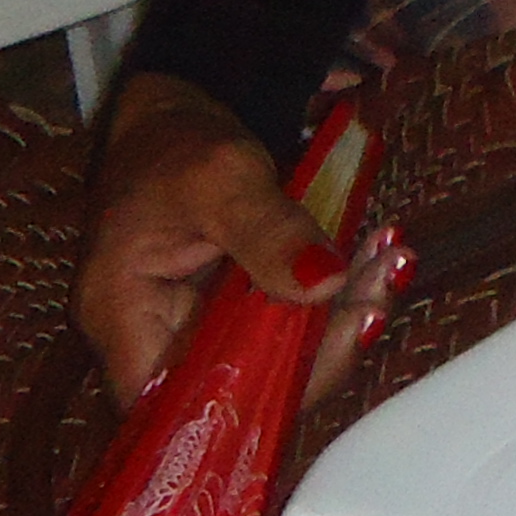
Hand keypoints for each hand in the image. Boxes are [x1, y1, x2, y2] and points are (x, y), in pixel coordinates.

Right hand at [77, 75, 398, 408]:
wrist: (176, 111)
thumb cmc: (175, 143)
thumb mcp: (223, 178)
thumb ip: (270, 233)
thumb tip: (326, 286)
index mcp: (125, 322)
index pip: (180, 404)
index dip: (256, 398)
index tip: (333, 345)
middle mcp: (155, 340)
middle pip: (240, 385)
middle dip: (321, 348)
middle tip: (380, 289)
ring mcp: (196, 328)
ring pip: (274, 356)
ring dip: (339, 319)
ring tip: (390, 263)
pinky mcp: (232, 310)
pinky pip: (286, 322)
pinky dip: (333, 297)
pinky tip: (375, 257)